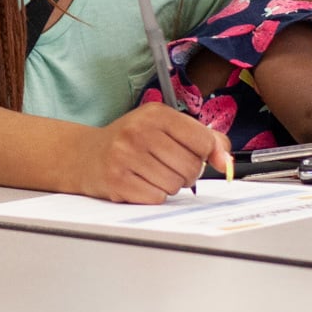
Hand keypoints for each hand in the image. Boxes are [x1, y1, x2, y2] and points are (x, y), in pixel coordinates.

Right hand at [73, 101, 233, 203]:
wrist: (85, 155)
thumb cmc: (131, 141)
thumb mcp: (164, 127)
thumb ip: (203, 138)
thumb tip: (226, 161)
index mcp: (156, 113)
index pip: (203, 140)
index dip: (206, 154)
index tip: (197, 155)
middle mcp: (139, 131)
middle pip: (191, 167)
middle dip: (187, 173)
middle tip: (169, 166)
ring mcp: (126, 156)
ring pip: (175, 185)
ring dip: (169, 185)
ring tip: (152, 173)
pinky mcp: (117, 181)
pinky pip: (156, 198)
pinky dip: (153, 195)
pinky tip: (140, 183)